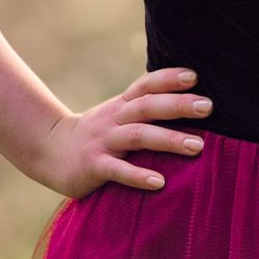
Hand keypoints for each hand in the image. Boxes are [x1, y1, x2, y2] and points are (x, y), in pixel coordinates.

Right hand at [30, 67, 212, 198]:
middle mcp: (114, 118)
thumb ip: (146, 107)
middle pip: (147, 106)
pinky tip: (160, 182)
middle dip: (178, 105)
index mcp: (122, 104)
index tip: (194, 76)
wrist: (50, 151)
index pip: (146, 85)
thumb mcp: (119, 114)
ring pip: (138, 136)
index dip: (168, 78)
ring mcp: (103, 141)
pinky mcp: (93, 166)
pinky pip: (118, 170)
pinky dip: (139, 176)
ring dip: (169, 140)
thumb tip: (190, 100)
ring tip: (197, 146)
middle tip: (208, 106)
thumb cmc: (98, 133)